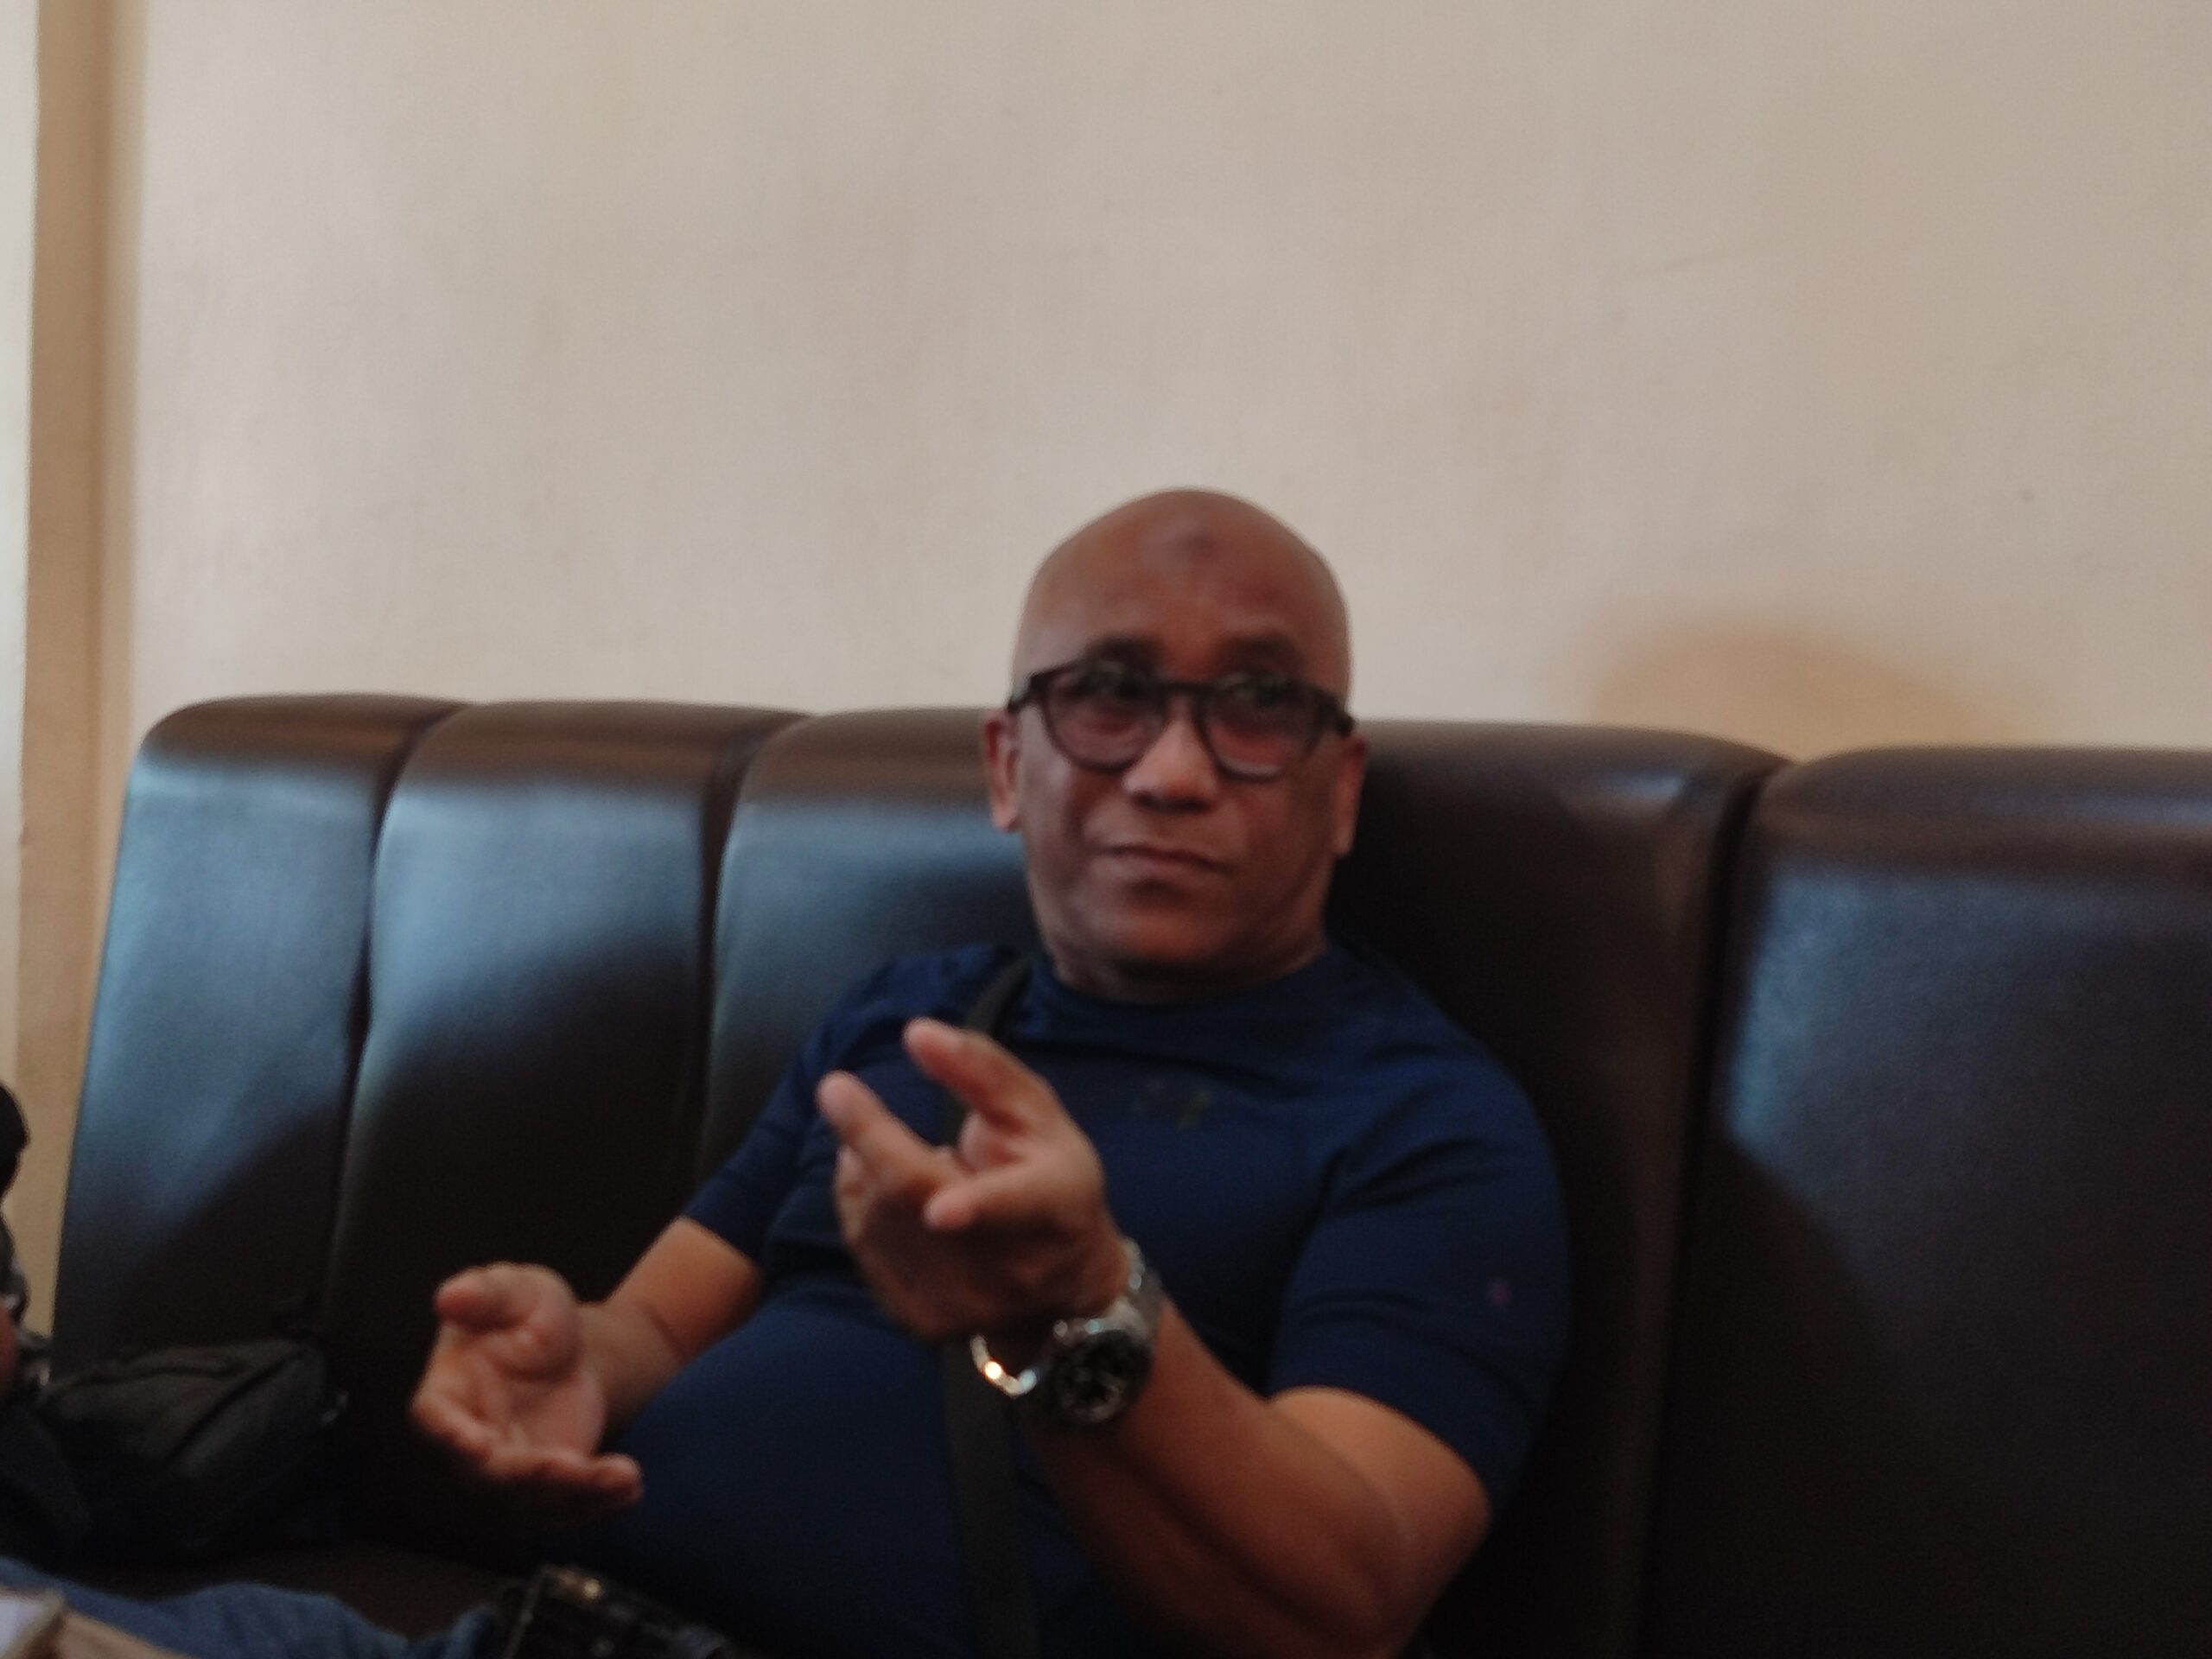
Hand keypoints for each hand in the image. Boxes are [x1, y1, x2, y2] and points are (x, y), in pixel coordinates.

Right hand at [409, 1263, 642, 1522]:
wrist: (564, 1348)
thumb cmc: (525, 1313)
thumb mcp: (515, 1290)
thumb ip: (485, 1294)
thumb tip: (451, 1296)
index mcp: (445, 1395)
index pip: (436, 1423)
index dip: (452, 1436)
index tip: (479, 1445)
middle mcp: (464, 1447)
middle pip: (485, 1477)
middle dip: (527, 1476)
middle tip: (571, 1467)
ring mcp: (501, 1476)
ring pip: (530, 1502)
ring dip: (575, 1496)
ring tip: (623, 1477)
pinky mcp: (541, 1491)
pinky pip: (565, 1508)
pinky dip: (597, 1502)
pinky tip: (629, 1487)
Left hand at [817, 1019, 1129, 1345]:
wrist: (1063, 1284)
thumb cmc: (1051, 1177)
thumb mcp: (1036, 1113)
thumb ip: (980, 1070)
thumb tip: (916, 1032)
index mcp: (1052, 1207)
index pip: (1014, 1206)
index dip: (978, 1207)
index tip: (942, 1208)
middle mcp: (1010, 1268)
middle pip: (917, 1200)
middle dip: (870, 1139)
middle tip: (838, 1090)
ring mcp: (963, 1305)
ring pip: (880, 1220)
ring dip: (865, 1168)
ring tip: (885, 1144)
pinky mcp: (922, 1321)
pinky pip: (864, 1246)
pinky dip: (861, 1203)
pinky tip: (882, 1184)